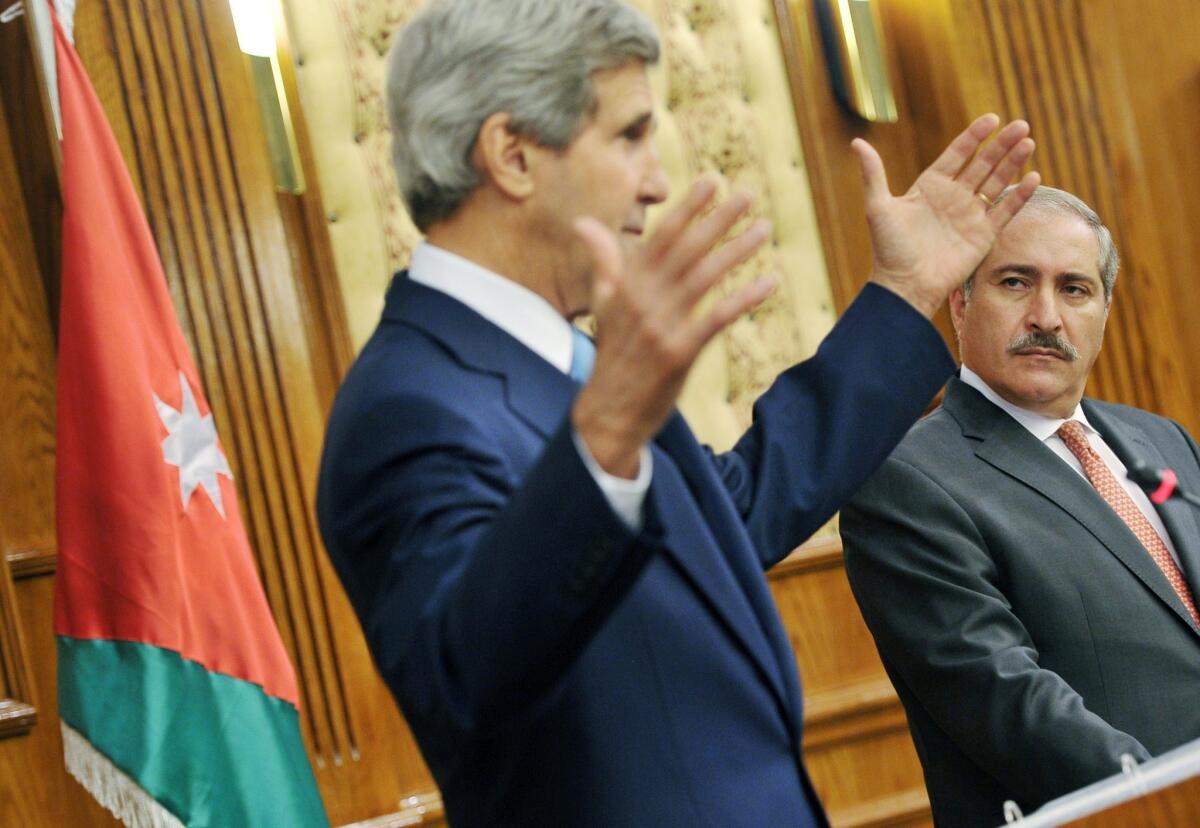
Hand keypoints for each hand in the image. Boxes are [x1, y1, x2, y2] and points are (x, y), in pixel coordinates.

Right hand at [571, 179, 774, 477]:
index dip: (688, 207)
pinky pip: (717, 318)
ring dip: (736, 250)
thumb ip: (602, 261)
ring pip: (705, 277)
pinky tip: (769, 282)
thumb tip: (582, 223)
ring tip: (763, 228)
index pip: (661, 236)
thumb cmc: (611, 354)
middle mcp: (642, 299)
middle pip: (687, 249)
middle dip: (718, 218)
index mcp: (625, 284)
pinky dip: (744, 298)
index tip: (712, 180)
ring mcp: (660, 325)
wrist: (608, 411)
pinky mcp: (679, 352)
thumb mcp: (602, 304)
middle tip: (748, 194)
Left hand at [854, 114, 1040, 317]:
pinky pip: (1005, 211)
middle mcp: (953, 197)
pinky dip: (1019, 195)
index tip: (992, 119)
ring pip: (997, 182)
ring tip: (1028, 142)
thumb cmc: (888, 249)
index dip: (974, 137)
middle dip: (1001, 145)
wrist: (905, 286)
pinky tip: (1033, 177)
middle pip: (982, 164)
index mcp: (930, 186)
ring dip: (1013, 163)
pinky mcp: (983, 235)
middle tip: (1021, 125)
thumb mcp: (878, 207)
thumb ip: (873, 174)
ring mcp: (970, 215)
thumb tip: (857, 142)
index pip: (957, 154)